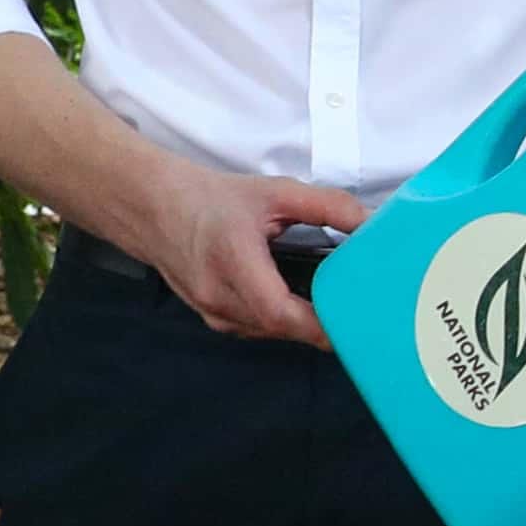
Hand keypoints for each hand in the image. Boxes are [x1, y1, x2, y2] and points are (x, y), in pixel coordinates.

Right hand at [148, 161, 376, 347]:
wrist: (153, 207)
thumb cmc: (211, 199)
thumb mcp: (275, 193)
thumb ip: (328, 207)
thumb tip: (372, 223)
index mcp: (233, 261)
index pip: (281, 313)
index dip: (320, 325)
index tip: (356, 323)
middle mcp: (218, 295)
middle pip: (281, 328)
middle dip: (320, 325)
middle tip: (360, 315)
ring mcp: (211, 312)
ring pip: (269, 333)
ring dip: (301, 325)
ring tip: (336, 309)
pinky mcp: (211, 317)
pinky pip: (255, 329)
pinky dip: (280, 322)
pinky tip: (302, 307)